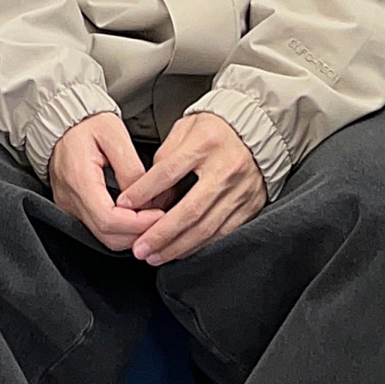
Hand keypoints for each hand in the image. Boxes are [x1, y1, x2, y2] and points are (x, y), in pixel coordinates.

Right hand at [48, 111, 168, 252]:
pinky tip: (137, 217)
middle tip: (163, 220)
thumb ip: (131, 169)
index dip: (138, 224)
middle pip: (107, 236)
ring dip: (132, 234)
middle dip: (139, 233)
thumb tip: (145, 199)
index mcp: (79, 179)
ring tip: (153, 217)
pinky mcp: (73, 208)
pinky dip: (121, 229)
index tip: (160, 215)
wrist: (61, 120)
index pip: (108, 219)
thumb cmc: (87, 124)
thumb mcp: (115, 135)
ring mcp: (69, 207)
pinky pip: (98, 229)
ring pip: (104, 238)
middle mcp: (70, 199)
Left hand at [113, 113, 265, 267]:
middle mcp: (226, 169)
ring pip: (206, 227)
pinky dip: (200, 245)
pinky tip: (182, 251)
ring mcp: (240, 191)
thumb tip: (148, 191)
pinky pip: (224, 233)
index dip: (143, 191)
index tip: (124, 205)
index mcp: (206, 144)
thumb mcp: (187, 127)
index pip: (168, 172)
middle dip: (161, 233)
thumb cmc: (218, 128)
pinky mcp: (250, 205)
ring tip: (155, 256)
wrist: (260, 129)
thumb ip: (166, 156)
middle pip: (189, 209)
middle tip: (140, 247)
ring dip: (178, 246)